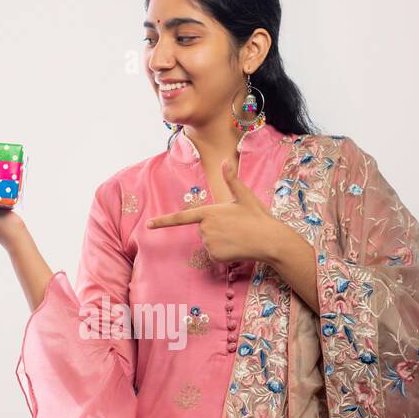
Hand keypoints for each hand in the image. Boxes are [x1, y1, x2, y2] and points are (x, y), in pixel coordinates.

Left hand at [145, 157, 284, 262]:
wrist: (270, 240)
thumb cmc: (258, 216)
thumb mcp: (245, 196)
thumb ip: (232, 180)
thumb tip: (226, 161)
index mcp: (210, 212)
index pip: (181, 218)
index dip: (163, 221)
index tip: (148, 225)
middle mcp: (206, 228)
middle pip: (203, 230)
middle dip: (216, 228)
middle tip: (236, 226)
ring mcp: (209, 243)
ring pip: (209, 242)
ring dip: (220, 241)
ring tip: (238, 236)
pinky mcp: (215, 256)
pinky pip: (214, 255)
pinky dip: (223, 253)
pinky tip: (236, 248)